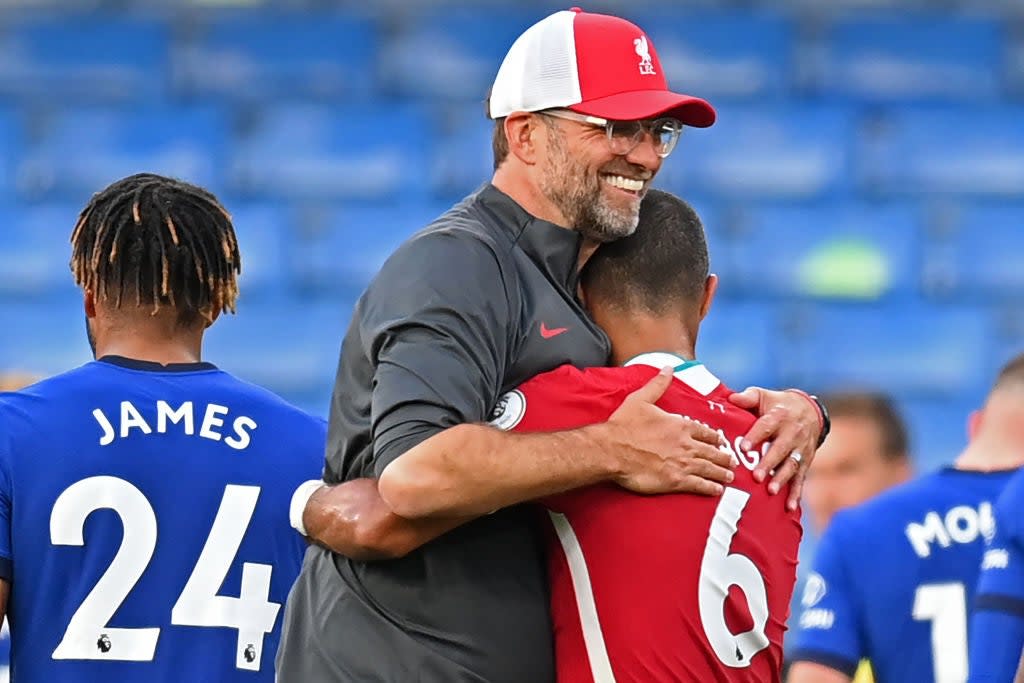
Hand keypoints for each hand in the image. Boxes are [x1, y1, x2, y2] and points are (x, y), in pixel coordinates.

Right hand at [601, 367, 734, 495]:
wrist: (612, 449)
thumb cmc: (624, 426)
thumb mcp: (641, 399)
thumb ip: (658, 385)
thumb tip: (668, 368)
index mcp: (679, 425)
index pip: (705, 432)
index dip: (715, 437)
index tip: (721, 441)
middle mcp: (685, 444)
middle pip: (712, 451)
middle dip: (724, 457)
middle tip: (732, 461)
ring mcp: (683, 463)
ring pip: (710, 468)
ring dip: (721, 473)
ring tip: (729, 477)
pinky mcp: (676, 480)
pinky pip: (699, 485)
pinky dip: (710, 488)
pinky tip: (717, 490)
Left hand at [729, 387, 821, 509]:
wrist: (810, 411)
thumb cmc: (777, 405)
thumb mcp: (764, 396)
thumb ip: (747, 397)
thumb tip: (730, 398)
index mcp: (779, 416)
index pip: (766, 426)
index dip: (755, 437)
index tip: (743, 448)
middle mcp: (792, 434)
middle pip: (780, 449)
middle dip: (768, 463)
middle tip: (756, 477)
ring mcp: (800, 449)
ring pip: (791, 465)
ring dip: (781, 479)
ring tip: (771, 491)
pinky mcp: (805, 462)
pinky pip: (801, 478)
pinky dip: (796, 493)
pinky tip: (790, 507)